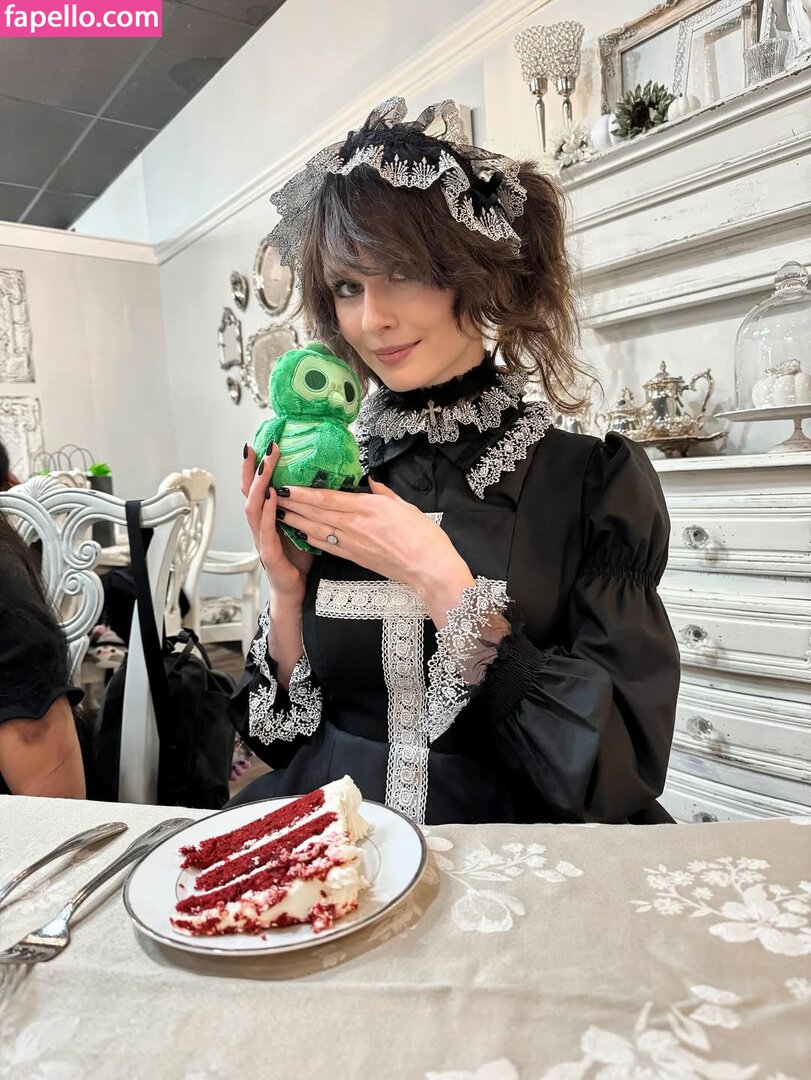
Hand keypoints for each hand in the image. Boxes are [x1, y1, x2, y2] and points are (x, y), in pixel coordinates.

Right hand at [242, 443, 312, 603]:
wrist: (295, 591)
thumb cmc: (298, 560)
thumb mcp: (303, 527)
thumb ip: (304, 508)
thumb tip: (321, 484)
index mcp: (268, 519)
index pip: (258, 488)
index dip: (256, 467)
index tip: (260, 445)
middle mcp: (260, 526)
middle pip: (249, 492)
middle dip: (253, 469)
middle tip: (258, 448)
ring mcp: (262, 539)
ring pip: (253, 507)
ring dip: (259, 484)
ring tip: (265, 466)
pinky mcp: (268, 553)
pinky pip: (266, 529)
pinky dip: (268, 511)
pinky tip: (272, 497)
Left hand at [275, 478, 473, 616]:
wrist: (429, 569)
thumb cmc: (423, 537)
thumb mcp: (405, 506)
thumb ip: (383, 493)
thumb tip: (370, 482)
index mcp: (367, 507)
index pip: (327, 498)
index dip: (303, 492)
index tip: (287, 484)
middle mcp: (355, 525)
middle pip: (316, 512)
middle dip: (292, 504)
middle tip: (273, 495)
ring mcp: (353, 543)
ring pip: (317, 529)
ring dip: (296, 520)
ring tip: (279, 512)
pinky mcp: (355, 558)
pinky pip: (327, 546)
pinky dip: (311, 539)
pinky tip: (299, 534)